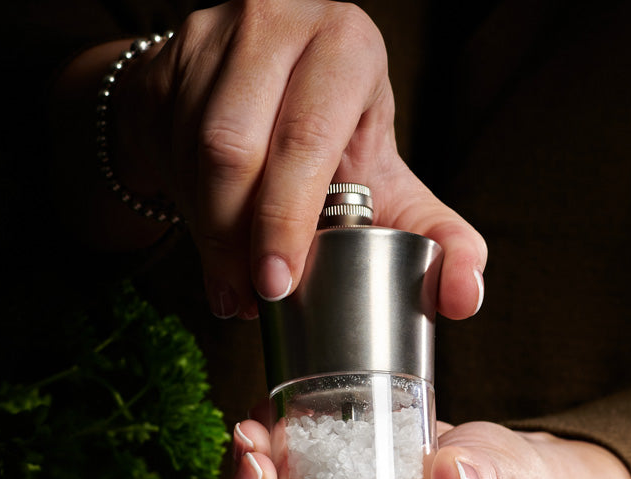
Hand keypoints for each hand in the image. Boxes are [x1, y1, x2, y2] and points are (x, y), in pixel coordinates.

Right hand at [54, 1, 485, 319]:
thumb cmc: (337, 153)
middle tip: (249, 299)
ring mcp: (217, 34)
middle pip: (236, 144)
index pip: (307, 135)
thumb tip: (464, 297)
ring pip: (194, 150)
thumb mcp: (392, 188)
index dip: (286, 219)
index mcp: (347, 47)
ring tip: (230, 287)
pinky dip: (184, 210)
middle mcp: (280, 22)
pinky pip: (166, 145)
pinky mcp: (171, 58)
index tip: (279, 285)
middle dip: (237, 237)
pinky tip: (207, 245)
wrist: (263, 103)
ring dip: (208, 233)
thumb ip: (438, 242)